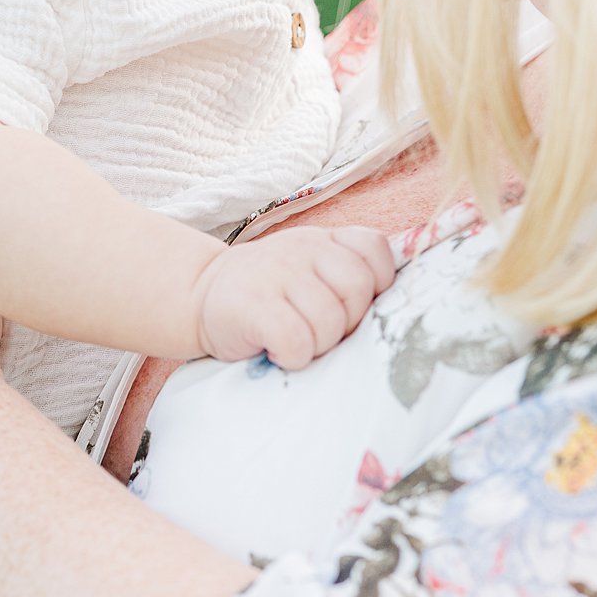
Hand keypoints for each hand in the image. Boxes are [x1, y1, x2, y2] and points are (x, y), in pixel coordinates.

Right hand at [195, 225, 393, 370]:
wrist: (199, 296)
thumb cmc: (268, 293)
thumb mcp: (309, 269)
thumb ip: (347, 276)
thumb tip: (397, 309)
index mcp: (323, 241)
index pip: (374, 250)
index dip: (376, 285)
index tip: (349, 305)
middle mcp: (302, 249)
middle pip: (357, 290)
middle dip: (347, 323)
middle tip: (320, 331)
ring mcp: (276, 273)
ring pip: (329, 321)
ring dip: (317, 345)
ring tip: (295, 341)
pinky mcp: (253, 304)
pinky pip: (296, 339)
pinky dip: (292, 355)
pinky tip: (277, 351)